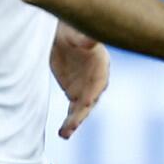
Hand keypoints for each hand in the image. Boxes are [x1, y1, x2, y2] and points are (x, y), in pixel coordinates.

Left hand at [50, 22, 109, 138]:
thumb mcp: (77, 32)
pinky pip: (73, 110)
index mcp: (100, 64)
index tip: (85, 103)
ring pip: (82, 109)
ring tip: (65, 133)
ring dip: (75, 121)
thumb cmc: (72, 30)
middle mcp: (96, 79)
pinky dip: (69, 121)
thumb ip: (84, 39)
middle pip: (91, 99)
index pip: (99, 82)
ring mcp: (85, 88)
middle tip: (72, 125)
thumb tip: (88, 40)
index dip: (93, 93)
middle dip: (82, 113)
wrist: (62, 35)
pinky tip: (63, 133)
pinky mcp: (74, 93)